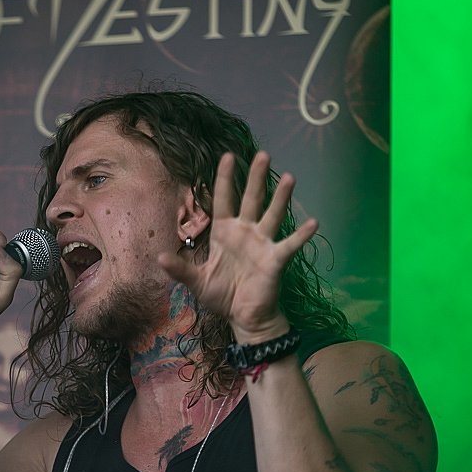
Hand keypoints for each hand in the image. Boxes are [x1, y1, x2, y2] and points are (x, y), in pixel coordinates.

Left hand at [157, 152, 317, 342]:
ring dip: (281, 198)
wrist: (243, 317)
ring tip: (289, 177)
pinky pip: (289, 245)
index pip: (224, 200)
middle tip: (262, 154)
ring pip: (272, 215)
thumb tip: (159, 257)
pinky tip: (312, 222)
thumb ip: (179, 269)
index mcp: (224, 233)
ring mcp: (262, 244)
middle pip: (251, 200)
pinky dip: (301, 235)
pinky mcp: (275, 260)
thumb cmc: (221, 295)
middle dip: (255, 178)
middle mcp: (245, 232)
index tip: (228, 156)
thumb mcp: (196, 281)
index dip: (225, 179)